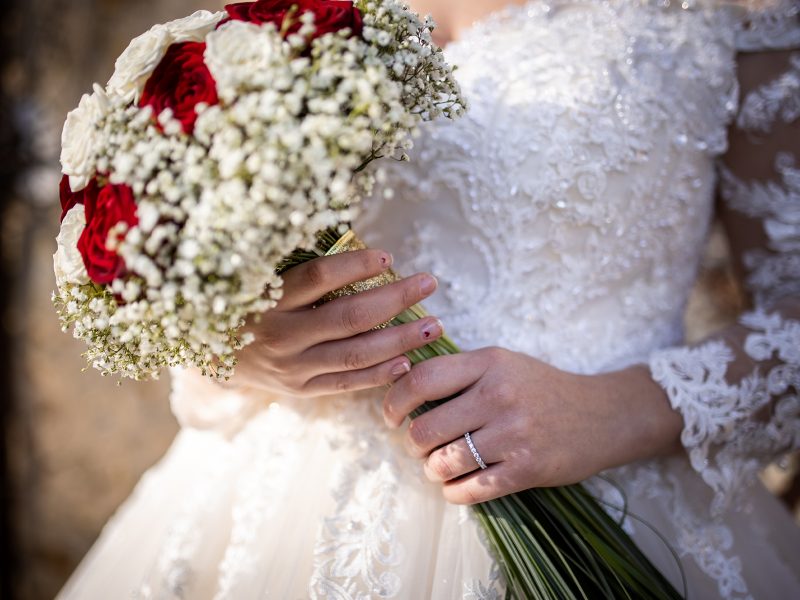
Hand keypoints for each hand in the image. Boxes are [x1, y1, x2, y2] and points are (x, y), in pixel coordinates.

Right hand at [228, 249, 443, 395]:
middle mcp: (281, 334)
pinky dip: (379, 374)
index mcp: (269, 297)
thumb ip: (302, 265)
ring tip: (433, 326)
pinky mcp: (300, 389)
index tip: (388, 256)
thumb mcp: (261, 277)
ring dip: (399, 339)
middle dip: (395, 299)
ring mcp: (291, 367)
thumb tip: (358, 243)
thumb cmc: (248, 303)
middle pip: (348, 316)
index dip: (356, 265)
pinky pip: (346, 383)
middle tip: (429, 283)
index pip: (319, 277)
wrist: (212, 353)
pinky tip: (407, 362)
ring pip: (355, 354)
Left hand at [383, 347, 683, 503]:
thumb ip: (460, 372)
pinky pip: (470, 490)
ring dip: (433, 470)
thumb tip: (401, 386)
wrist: (605, 415)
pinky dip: (454, 492)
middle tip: (420, 447)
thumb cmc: (543, 388)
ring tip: (440, 466)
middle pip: (425, 430)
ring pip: (443, 463)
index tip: (391, 417)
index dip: (394, 402)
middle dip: (413, 445)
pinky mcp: (527, 469)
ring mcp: (514, 434)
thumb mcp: (504, 363)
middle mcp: (499, 395)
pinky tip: (458, 484)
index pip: (421, 380)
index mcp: (489, 363)